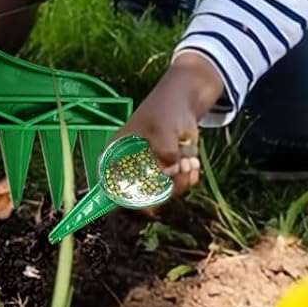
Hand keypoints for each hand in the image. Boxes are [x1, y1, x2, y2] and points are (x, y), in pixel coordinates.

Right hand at [121, 54, 225, 195]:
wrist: (184, 100)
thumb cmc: (165, 108)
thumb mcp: (162, 128)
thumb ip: (165, 152)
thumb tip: (171, 172)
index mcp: (117, 154)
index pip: (113, 186)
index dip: (127, 200)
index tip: (149, 206)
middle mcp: (130, 165)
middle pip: (141, 195)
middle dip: (165, 189)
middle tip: (182, 174)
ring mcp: (150, 169)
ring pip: (162, 192)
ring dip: (180, 182)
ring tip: (190, 163)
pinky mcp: (168, 170)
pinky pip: (176, 185)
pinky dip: (187, 178)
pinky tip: (194, 165)